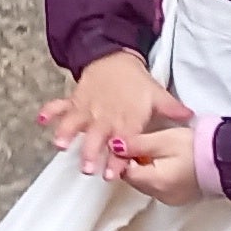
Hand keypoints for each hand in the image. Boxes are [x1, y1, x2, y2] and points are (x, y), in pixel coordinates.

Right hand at [39, 48, 188, 178]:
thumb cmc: (135, 81)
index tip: (113, 174)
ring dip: (68, 134)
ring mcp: (87, 108)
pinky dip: (49, 112)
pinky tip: (40, 120)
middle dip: (92, 153)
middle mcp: (105, 116)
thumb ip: (171, 109)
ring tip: (61, 145)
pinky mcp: (74, 101)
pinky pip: (59, 106)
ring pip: (75, 123)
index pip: (124, 142)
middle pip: (97, 137)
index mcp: (127, 118)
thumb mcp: (157, 94)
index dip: (118, 160)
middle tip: (87, 169)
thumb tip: (190, 117)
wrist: (113, 56)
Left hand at [113, 127, 206, 204]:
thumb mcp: (162, 140)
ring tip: (159, 152)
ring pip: (146, 183)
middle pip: (134, 179)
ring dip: (146, 169)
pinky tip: (168, 162)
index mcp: (154, 182)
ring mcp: (172, 198)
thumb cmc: (199, 149)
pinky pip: (161, 186)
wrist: (227, 159)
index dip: (124, 156)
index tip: (130, 145)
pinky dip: (159, 174)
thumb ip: (135, 144)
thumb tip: (114, 146)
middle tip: (145, 146)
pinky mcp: (181, 196)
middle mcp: (161, 195)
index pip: (124, 172)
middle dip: (134, 163)